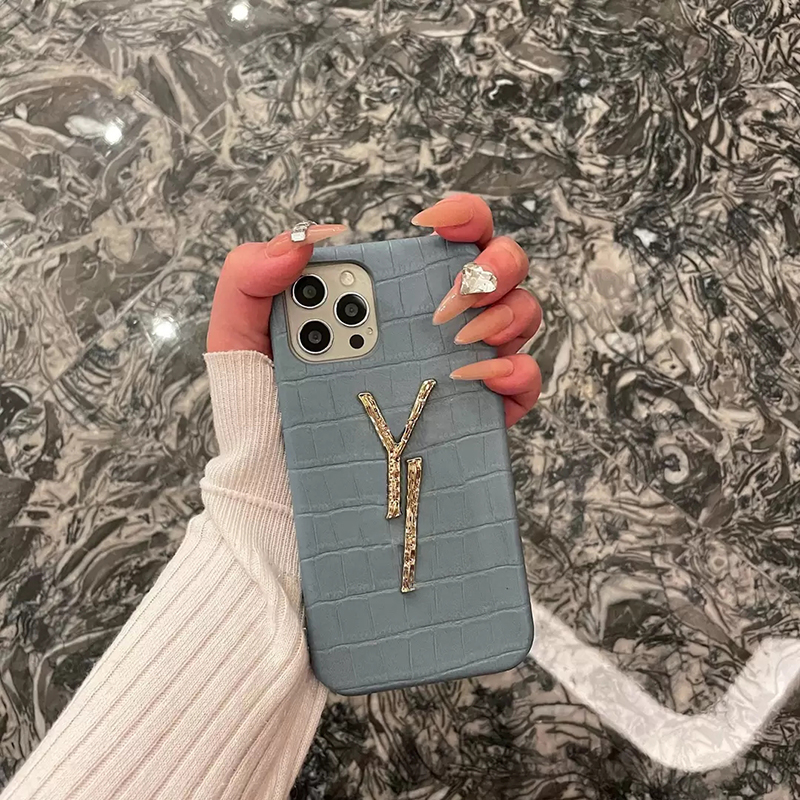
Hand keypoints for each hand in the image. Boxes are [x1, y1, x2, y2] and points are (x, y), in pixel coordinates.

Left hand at [207, 193, 541, 425]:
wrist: (278, 500)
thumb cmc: (262, 419)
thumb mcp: (238, 340)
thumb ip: (250, 276)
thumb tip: (305, 237)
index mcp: (387, 297)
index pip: (446, 237)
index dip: (459, 215)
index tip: (431, 224)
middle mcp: (431, 326)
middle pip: (499, 268)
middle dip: (490, 267)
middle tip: (444, 301)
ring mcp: (458, 370)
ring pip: (520, 316)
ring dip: (502, 315)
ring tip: (456, 340)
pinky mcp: (475, 418)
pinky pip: (521, 382)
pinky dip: (512, 371)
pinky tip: (471, 378)